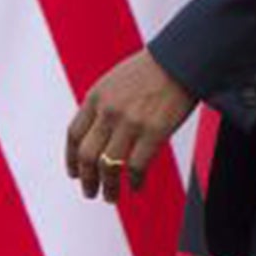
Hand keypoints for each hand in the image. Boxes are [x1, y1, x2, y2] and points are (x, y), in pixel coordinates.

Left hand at [66, 49, 197, 203]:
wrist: (184, 58)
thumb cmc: (156, 68)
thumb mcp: (118, 80)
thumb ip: (105, 104)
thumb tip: (101, 132)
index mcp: (96, 96)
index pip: (74, 134)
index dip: (71, 158)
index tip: (75, 173)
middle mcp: (108, 111)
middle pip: (87, 155)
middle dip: (87, 179)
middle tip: (90, 192)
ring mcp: (130, 122)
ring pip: (109, 165)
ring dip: (108, 186)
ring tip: (111, 197)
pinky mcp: (154, 131)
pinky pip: (137, 165)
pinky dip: (133, 181)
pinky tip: (136, 187)